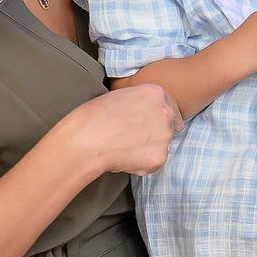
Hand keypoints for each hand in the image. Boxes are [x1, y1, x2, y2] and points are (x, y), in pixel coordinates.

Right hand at [65, 84, 183, 176]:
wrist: (86, 139)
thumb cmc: (95, 115)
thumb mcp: (121, 95)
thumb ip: (140, 101)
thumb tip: (146, 112)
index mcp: (156, 93)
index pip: (170, 105)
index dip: (159, 117)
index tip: (152, 124)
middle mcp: (166, 112)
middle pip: (168, 126)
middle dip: (155, 133)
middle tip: (132, 138)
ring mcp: (165, 136)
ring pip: (161, 146)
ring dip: (147, 149)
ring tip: (124, 147)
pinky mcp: (159, 157)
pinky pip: (154, 163)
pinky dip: (142, 164)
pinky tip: (124, 158)